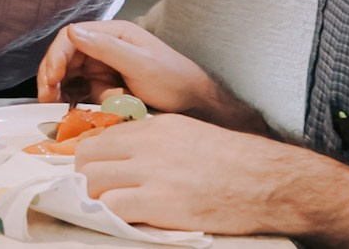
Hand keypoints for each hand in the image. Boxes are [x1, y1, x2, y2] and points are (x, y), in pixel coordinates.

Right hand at [38, 21, 224, 117]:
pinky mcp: (106, 87)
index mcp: (113, 34)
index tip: (52, 79)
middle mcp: (105, 48)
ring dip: (63, 92)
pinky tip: (76, 115)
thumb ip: (107, 47)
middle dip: (53, 77)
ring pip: (71, 77)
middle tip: (48, 100)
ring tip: (60, 110)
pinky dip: (77, 104)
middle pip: (66, 57)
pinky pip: (83, 93)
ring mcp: (105, 68)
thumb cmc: (173, 79)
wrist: (194, 105)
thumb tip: (72, 31)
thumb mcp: (141, 63)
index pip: (72, 38)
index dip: (56, 56)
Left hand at [76, 114, 310, 233]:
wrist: (265, 181)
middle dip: (84, 176)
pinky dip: (107, 216)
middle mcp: (147, 144)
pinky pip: (112, 208)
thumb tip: (130, 155)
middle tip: (93, 193)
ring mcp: (151, 172)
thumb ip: (157, 141)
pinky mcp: (159, 202)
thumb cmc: (234, 162)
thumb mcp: (189, 134)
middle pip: (87, 155)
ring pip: (92, 181)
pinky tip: (119, 221)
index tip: (91, 171)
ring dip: (92, 198)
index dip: (90, 157)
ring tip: (105, 209)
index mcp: (155, 126)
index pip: (101, 135)